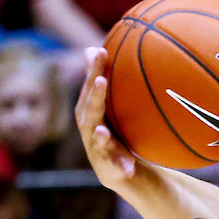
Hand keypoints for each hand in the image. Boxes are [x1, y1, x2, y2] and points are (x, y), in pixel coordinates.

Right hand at [75, 46, 137, 188]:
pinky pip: (116, 167)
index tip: (100, 52)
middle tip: (102, 80)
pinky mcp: (108, 167)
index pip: (91, 87)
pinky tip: (129, 168)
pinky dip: (122, 167)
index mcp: (89, 110)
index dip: (93, 71)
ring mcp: (98, 148)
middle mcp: (89, 128)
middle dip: (95, 96)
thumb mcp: (107, 106)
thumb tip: (92, 48)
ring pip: (98, 140)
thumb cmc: (113, 130)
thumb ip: (100, 81)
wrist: (118, 170)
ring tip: (102, 131)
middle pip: (90, 110)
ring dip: (100, 135)